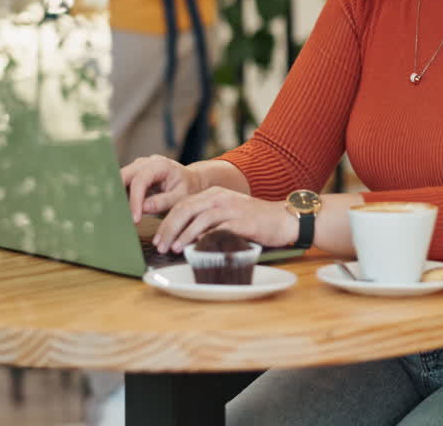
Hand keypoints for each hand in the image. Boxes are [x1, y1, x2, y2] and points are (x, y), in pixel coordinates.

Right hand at [121, 155, 206, 222]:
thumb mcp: (181, 197)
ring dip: (116, 197)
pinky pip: (121, 186)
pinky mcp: (133, 176)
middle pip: (123, 176)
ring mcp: (137, 168)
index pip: (140, 181)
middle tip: (118, 217)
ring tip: (118, 217)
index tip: (135, 219)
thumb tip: (143, 207)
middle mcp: (145, 163)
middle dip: (118, 196)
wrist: (191, 181)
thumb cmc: (188, 189)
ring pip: (119, 180)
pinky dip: (119, 198)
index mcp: (160, 165)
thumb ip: (164, 201)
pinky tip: (121, 213)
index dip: (135, 200)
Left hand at [151, 187, 297, 253]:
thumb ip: (208, 221)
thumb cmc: (255, 221)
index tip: (158, 238)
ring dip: (183, 234)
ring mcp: (230, 208)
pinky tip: (195, 248)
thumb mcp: (228, 214)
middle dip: (169, 228)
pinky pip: (217, 229)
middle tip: (159, 245)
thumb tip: (184, 239)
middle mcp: (220, 197)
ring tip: (172, 248)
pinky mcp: (241, 220)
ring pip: (199, 218)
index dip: (167, 222)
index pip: (183, 205)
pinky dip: (203, 239)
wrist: (283, 219)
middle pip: (186, 209)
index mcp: (214, 194)